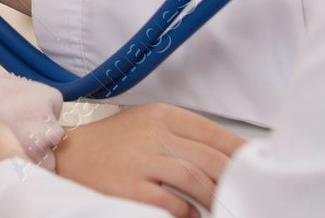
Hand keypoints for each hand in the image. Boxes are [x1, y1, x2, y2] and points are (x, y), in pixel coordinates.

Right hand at [55, 104, 245, 216]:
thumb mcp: (148, 125)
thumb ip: (182, 135)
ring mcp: (141, 161)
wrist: (67, 154)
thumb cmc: (112, 142)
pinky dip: (186, 213)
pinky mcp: (128, 187)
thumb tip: (224, 155)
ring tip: (222, 206)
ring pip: (195, 179)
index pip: (214, 133)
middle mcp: (154, 134)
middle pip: (210, 158)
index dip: (239, 152)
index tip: (257, 165)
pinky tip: (192, 216)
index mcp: (163, 116)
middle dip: (232, 179)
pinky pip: (169, 203)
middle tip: (245, 192)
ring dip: (213, 197)